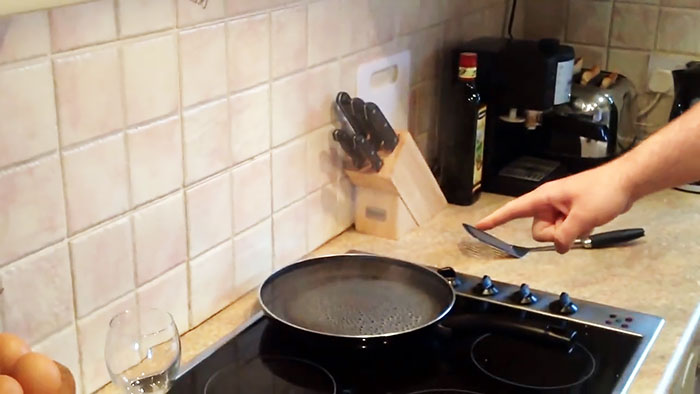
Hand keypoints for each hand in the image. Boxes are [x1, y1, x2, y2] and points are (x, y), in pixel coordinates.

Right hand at [476, 163, 635, 252]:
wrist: (626, 182)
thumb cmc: (603, 191)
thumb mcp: (582, 217)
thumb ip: (565, 236)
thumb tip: (558, 247)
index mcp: (544, 198)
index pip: (513, 210)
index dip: (495, 220)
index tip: (479, 227)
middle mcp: (548, 203)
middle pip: (538, 230)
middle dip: (555, 234)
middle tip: (575, 224)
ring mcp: (560, 208)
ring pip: (553, 232)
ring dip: (568, 232)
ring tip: (585, 220)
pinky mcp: (571, 213)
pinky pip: (565, 229)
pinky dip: (576, 229)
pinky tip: (590, 221)